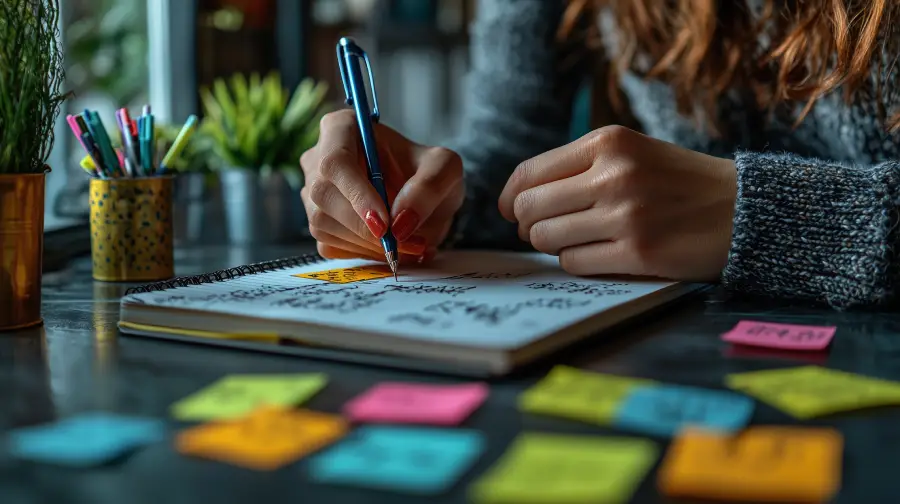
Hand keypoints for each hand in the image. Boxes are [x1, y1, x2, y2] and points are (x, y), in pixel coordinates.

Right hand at [300, 110, 464, 262]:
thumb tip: (400, 220)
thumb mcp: (445, 169)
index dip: (356, 195)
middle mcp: (319, 157)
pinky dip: (361, 253)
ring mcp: (314, 192)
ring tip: (408, 245)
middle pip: (324, 196)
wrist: (424, 197)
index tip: (384, 223)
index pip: (336, 161)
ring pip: (323, 223)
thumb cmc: (427, 172)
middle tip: (405, 242)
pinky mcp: (318, 221)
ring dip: (367, 243)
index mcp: (342, 128)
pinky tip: (387, 246)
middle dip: (365, 227)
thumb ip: (429, 187)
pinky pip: (328, 244)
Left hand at [498, 125, 736, 280]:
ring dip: (552, 245)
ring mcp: (626, 215)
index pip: (528, 173)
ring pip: (547, 239)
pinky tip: (598, 254)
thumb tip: (516, 202)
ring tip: (576, 240)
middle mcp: (614, 175)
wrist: (743, 208)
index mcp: (608, 142)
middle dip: (528, 225)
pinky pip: (575, 263)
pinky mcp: (638, 253)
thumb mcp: (631, 152)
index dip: (511, 198)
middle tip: (544, 230)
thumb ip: (577, 168)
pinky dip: (577, 262)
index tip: (513, 211)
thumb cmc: (678, 181)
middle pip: (530, 209)